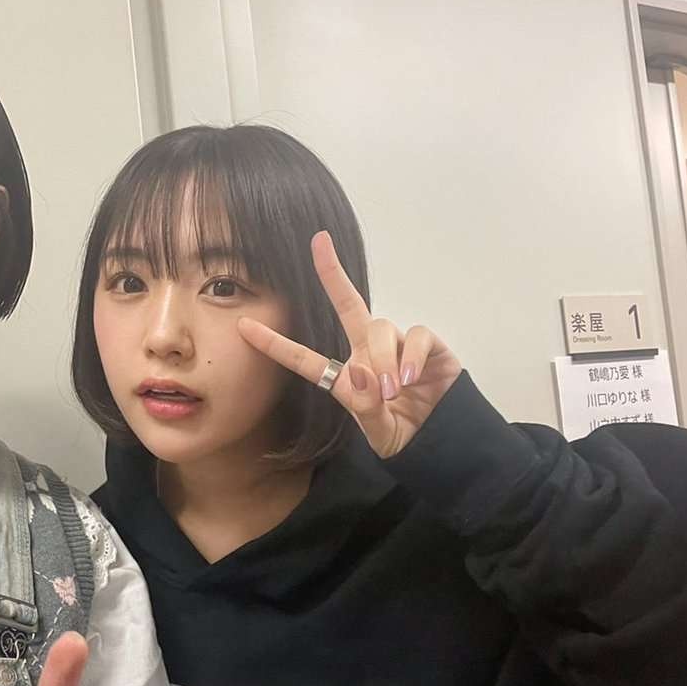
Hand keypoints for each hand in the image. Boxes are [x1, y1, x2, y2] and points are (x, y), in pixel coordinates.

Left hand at [238, 231, 461, 457]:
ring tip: (391, 390)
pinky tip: (409, 378)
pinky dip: (409, 355)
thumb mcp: (378, 433)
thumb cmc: (403, 435)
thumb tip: (359, 372)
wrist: (443, 442)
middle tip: (319, 243)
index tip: (243, 327)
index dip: (274, 344)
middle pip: (348, 305)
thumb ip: (366, 408)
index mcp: (345, 377)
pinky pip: (414, 335)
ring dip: (383, 358)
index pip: (304, 358)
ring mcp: (398, 346)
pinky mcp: (427, 346)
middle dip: (333, 272)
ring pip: (379, 328)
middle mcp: (368, 353)